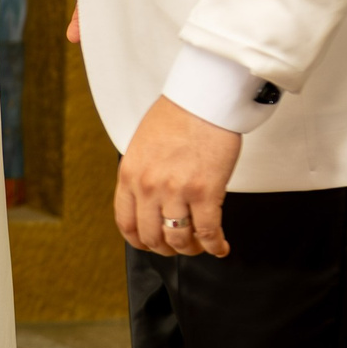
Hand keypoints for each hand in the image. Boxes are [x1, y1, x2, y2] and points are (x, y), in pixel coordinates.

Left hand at [115, 96, 239, 257]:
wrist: (203, 99)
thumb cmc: (177, 115)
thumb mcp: (142, 146)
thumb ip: (141, 175)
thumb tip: (147, 200)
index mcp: (130, 174)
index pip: (126, 223)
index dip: (138, 241)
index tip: (148, 244)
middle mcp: (149, 186)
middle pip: (152, 237)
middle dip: (166, 248)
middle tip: (177, 246)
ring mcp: (177, 191)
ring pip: (179, 239)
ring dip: (190, 249)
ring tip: (199, 245)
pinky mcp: (206, 192)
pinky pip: (209, 232)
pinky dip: (216, 246)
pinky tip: (220, 247)